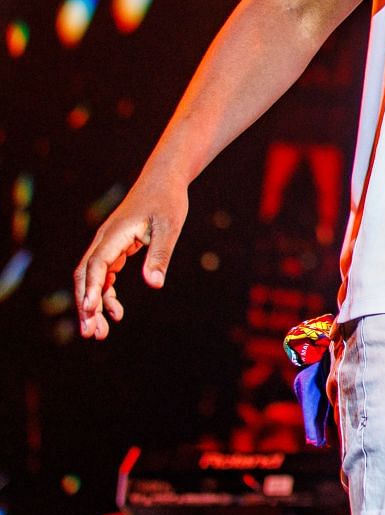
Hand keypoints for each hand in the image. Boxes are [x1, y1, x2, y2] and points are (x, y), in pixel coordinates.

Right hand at [74, 174, 187, 338]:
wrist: (164, 181)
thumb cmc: (168, 202)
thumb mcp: (169, 227)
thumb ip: (160, 255)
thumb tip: (154, 284)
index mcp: (114, 235)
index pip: (96, 265)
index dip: (91, 289)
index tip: (90, 310)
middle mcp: (104, 241)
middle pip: (86, 277)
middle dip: (87, 306)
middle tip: (92, 334)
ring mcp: (107, 244)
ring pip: (93, 279)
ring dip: (95, 305)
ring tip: (100, 332)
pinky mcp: (115, 248)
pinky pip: (104, 275)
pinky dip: (106, 294)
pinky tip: (116, 312)